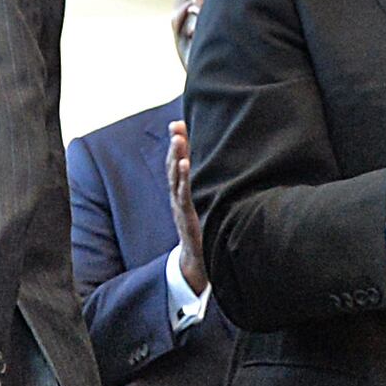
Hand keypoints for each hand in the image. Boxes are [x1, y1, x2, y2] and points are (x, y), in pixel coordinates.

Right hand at [164, 120, 207, 296]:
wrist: (197, 262)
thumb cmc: (202, 232)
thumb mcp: (202, 208)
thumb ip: (203, 191)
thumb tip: (211, 174)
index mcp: (181, 193)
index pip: (177, 164)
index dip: (177, 144)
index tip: (178, 123)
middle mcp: (178, 197)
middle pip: (174, 166)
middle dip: (175, 145)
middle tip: (176, 125)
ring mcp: (180, 206)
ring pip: (175, 178)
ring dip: (176, 156)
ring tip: (178, 138)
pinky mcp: (187, 215)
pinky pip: (184, 193)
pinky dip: (183, 177)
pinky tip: (186, 163)